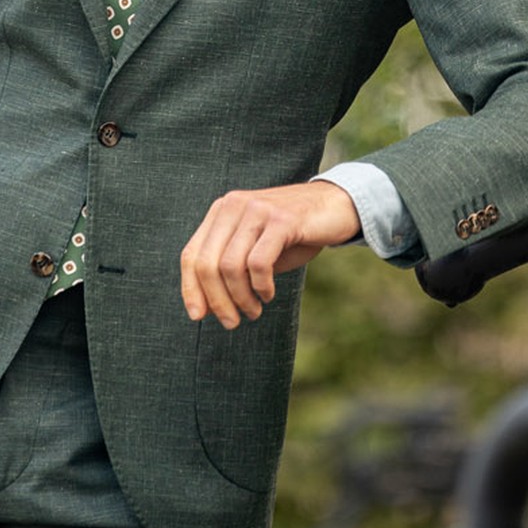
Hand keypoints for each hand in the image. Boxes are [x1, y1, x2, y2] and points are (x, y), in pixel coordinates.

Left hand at [180, 178, 358, 329]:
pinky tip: (268, 294)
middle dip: (217, 301)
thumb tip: (205, 308)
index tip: (198, 317)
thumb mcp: (256, 251)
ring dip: (241, 298)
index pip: (191, 254)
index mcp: (221, 211)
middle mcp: (234, 205)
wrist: (337, 206)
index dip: (190, 289)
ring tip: (254, 311)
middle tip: (232, 322)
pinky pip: (258, 263)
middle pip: (207, 263)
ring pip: (231, 267)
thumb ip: (230, 271)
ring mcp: (257, 210)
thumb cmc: (293, 234)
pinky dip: (261, 286)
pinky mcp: (281, 220)